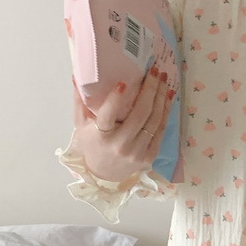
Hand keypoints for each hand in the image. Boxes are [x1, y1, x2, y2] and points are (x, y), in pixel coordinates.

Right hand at [71, 65, 176, 184]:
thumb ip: (80, 101)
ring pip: (154, 121)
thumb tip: (77, 75)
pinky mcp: (149, 156)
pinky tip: (168, 97)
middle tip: (155, 71)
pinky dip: (165, 112)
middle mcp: (120, 145)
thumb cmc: (92, 143)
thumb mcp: (80, 124)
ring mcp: (137, 152)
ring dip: (161, 98)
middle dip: (150, 90)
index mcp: (101, 136)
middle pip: (139, 115)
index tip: (123, 83)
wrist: (105, 173)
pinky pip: (161, 131)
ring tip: (164, 80)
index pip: (108, 116)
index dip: (115, 100)